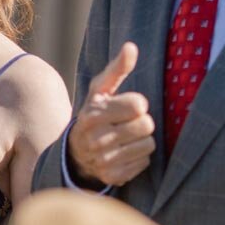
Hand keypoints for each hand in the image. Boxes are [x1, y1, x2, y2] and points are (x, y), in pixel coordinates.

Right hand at [66, 42, 154, 187]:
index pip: (137, 106)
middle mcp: (95, 138)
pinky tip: (124, 153)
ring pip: (148, 145)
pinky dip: (138, 158)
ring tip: (126, 138)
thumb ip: (117, 68)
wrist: (76, 153)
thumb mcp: (101, 90)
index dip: (137, 104)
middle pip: (146, 126)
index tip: (129, 107)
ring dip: (142, 141)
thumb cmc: (96, 113)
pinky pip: (144, 163)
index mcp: (93, 113)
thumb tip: (131, 47)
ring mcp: (103, 160)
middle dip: (142, 122)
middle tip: (129, 124)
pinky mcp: (112, 177)